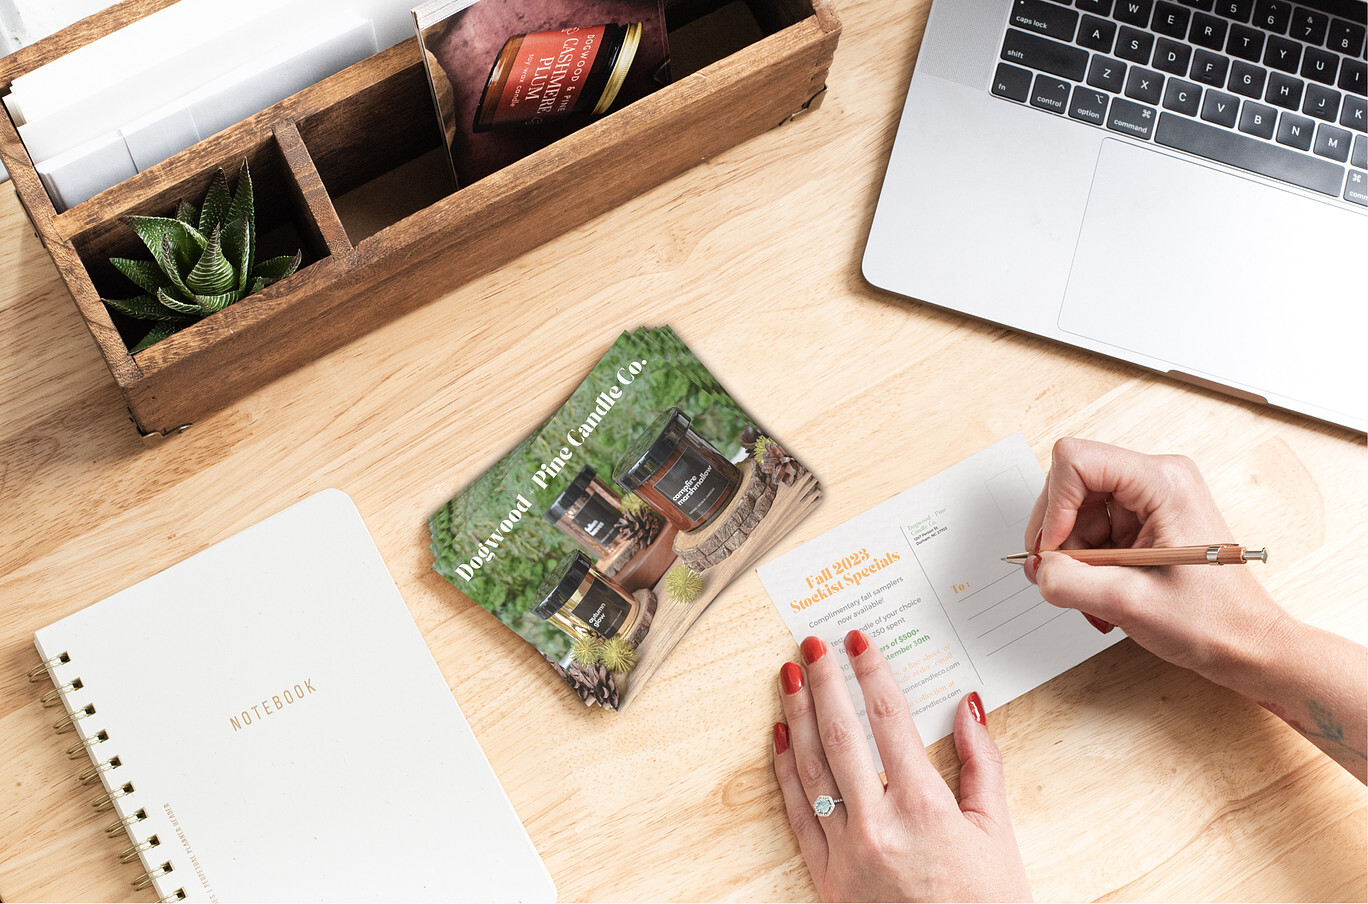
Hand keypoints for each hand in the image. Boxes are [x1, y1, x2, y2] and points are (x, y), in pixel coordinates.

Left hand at [772, 630, 1031, 901]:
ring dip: (796, 716)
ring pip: (810, 768)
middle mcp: (877, 825)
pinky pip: (795, 812)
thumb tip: (968, 707)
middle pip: (841, 734)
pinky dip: (784, 771)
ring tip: (788, 677)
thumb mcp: (997, 834)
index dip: (871, 674)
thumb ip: (982, 765)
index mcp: (924, 808)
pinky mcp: (825, 876)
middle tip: (812, 645)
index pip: (889, 720)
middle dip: (824, 682)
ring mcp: (845, 851)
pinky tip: (779, 738)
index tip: (857, 642)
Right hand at [1022, 437, 1285, 682]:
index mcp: (1163, 483)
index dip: (1053, 506)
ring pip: (1076, 508)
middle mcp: (1157, 479)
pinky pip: (1090, 526)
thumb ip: (1069, 582)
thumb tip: (1036, 568)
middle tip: (1065, 574)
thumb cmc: (1213, 622)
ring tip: (1094, 588)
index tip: (1053, 549)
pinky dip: (1084, 559)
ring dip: (1071, 552)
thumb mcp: (1129, 604)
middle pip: (1071, 484)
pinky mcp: (1143, 519)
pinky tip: (1103, 586)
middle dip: (1058, 533)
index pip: (1076, 461)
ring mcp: (1150, 498)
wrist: (1247, 644)